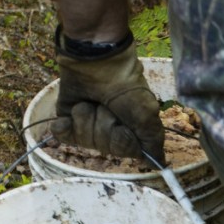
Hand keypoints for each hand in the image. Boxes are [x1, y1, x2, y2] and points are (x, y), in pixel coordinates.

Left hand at [52, 31, 164, 163]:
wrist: (95, 58)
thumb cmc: (125, 85)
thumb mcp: (146, 114)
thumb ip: (152, 141)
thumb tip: (159, 164)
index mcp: (130, 130)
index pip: (126, 151)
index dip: (123, 141)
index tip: (124, 125)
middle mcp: (110, 130)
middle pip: (104, 147)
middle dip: (104, 126)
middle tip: (107, 106)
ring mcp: (88, 124)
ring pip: (84, 141)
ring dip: (88, 118)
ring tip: (92, 101)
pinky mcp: (67, 118)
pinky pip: (63, 136)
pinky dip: (65, 125)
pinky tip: (72, 111)